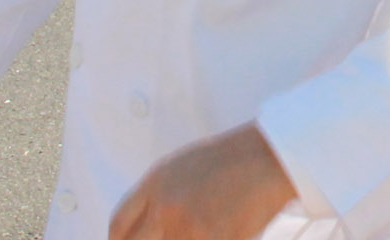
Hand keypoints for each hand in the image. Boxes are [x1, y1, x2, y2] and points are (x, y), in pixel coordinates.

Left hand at [108, 123, 297, 239]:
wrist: (270, 157)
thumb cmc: (233, 159)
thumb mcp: (184, 167)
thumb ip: (159, 195)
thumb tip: (148, 225)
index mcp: (156, 183)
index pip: (119, 226)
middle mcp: (166, 206)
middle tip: (165, 239)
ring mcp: (188, 227)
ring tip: (198, 230)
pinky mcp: (213, 239)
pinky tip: (217, 233)